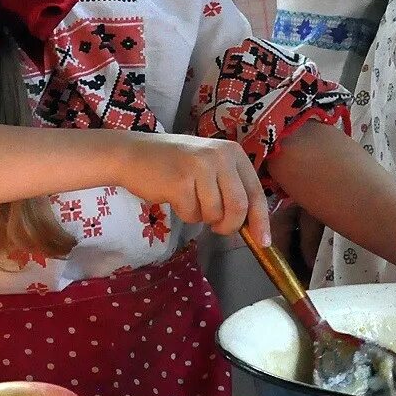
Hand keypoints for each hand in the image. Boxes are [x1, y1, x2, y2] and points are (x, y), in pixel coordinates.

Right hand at [116, 132, 270, 245]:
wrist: (133, 154)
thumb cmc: (174, 164)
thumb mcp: (210, 166)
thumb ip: (232, 188)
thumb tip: (252, 226)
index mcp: (232, 152)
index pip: (255, 192)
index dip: (260, 220)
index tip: (263, 242)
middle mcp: (220, 156)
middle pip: (239, 207)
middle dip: (229, 225)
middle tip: (217, 227)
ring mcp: (200, 167)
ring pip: (215, 214)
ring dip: (202, 217)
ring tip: (190, 200)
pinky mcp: (180, 182)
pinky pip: (192, 215)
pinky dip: (185, 214)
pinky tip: (176, 197)